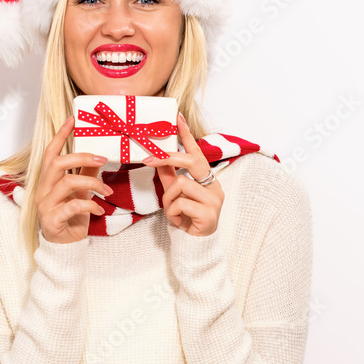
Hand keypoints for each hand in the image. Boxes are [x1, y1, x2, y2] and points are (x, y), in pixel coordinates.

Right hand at [34, 115, 113, 243]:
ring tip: (107, 191)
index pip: (51, 153)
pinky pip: (72, 206)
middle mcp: (43, 190)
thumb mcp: (82, 193)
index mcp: (48, 180)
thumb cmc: (72, 218)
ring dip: (92, 184)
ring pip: (66, 183)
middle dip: (81, 157)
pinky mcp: (52, 220)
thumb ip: (87, 175)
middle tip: (102, 159)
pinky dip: (90, 206)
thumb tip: (98, 157)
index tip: (72, 120)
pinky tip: (100, 211)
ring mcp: (45, 205)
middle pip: (57, 164)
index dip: (60, 135)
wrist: (65, 247)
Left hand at [143, 112, 223, 236]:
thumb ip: (169, 178)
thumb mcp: (174, 195)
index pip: (197, 152)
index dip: (187, 135)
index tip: (177, 117)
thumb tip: (157, 159)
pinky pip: (181, 203)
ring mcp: (215, 199)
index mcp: (207, 179)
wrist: (194, 246)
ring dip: (169, 199)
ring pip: (181, 184)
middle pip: (192, 162)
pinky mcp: (210, 213)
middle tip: (148, 160)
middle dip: (168, 159)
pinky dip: (173, 213)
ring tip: (173, 212)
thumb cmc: (186, 219)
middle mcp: (214, 186)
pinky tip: (179, 221)